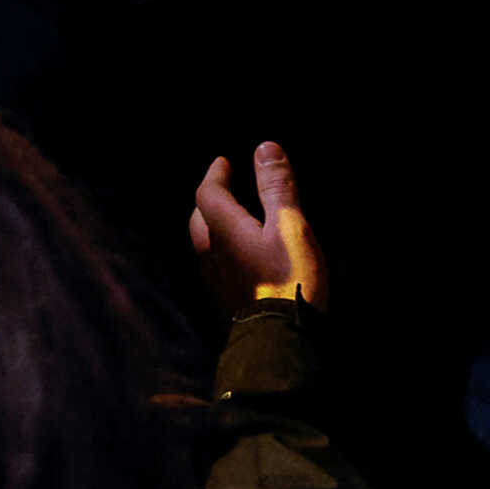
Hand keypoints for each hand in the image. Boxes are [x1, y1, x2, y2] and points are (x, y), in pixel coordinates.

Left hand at [189, 141, 327, 315]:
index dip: (215, 175)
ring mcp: (216, 281)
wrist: (280, 341)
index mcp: (223, 230)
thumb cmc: (287, 279)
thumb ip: (276, 188)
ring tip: (231, 221)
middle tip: (223, 189)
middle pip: (199, 219)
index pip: (208, 193)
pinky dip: (223, 252)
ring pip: (205, 246)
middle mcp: (211, 253)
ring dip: (213, 227)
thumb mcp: (290, 227)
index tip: (223, 163)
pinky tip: (239, 260)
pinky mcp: (226, 302)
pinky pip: (216, 267)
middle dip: (209, 200)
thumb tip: (264, 148)